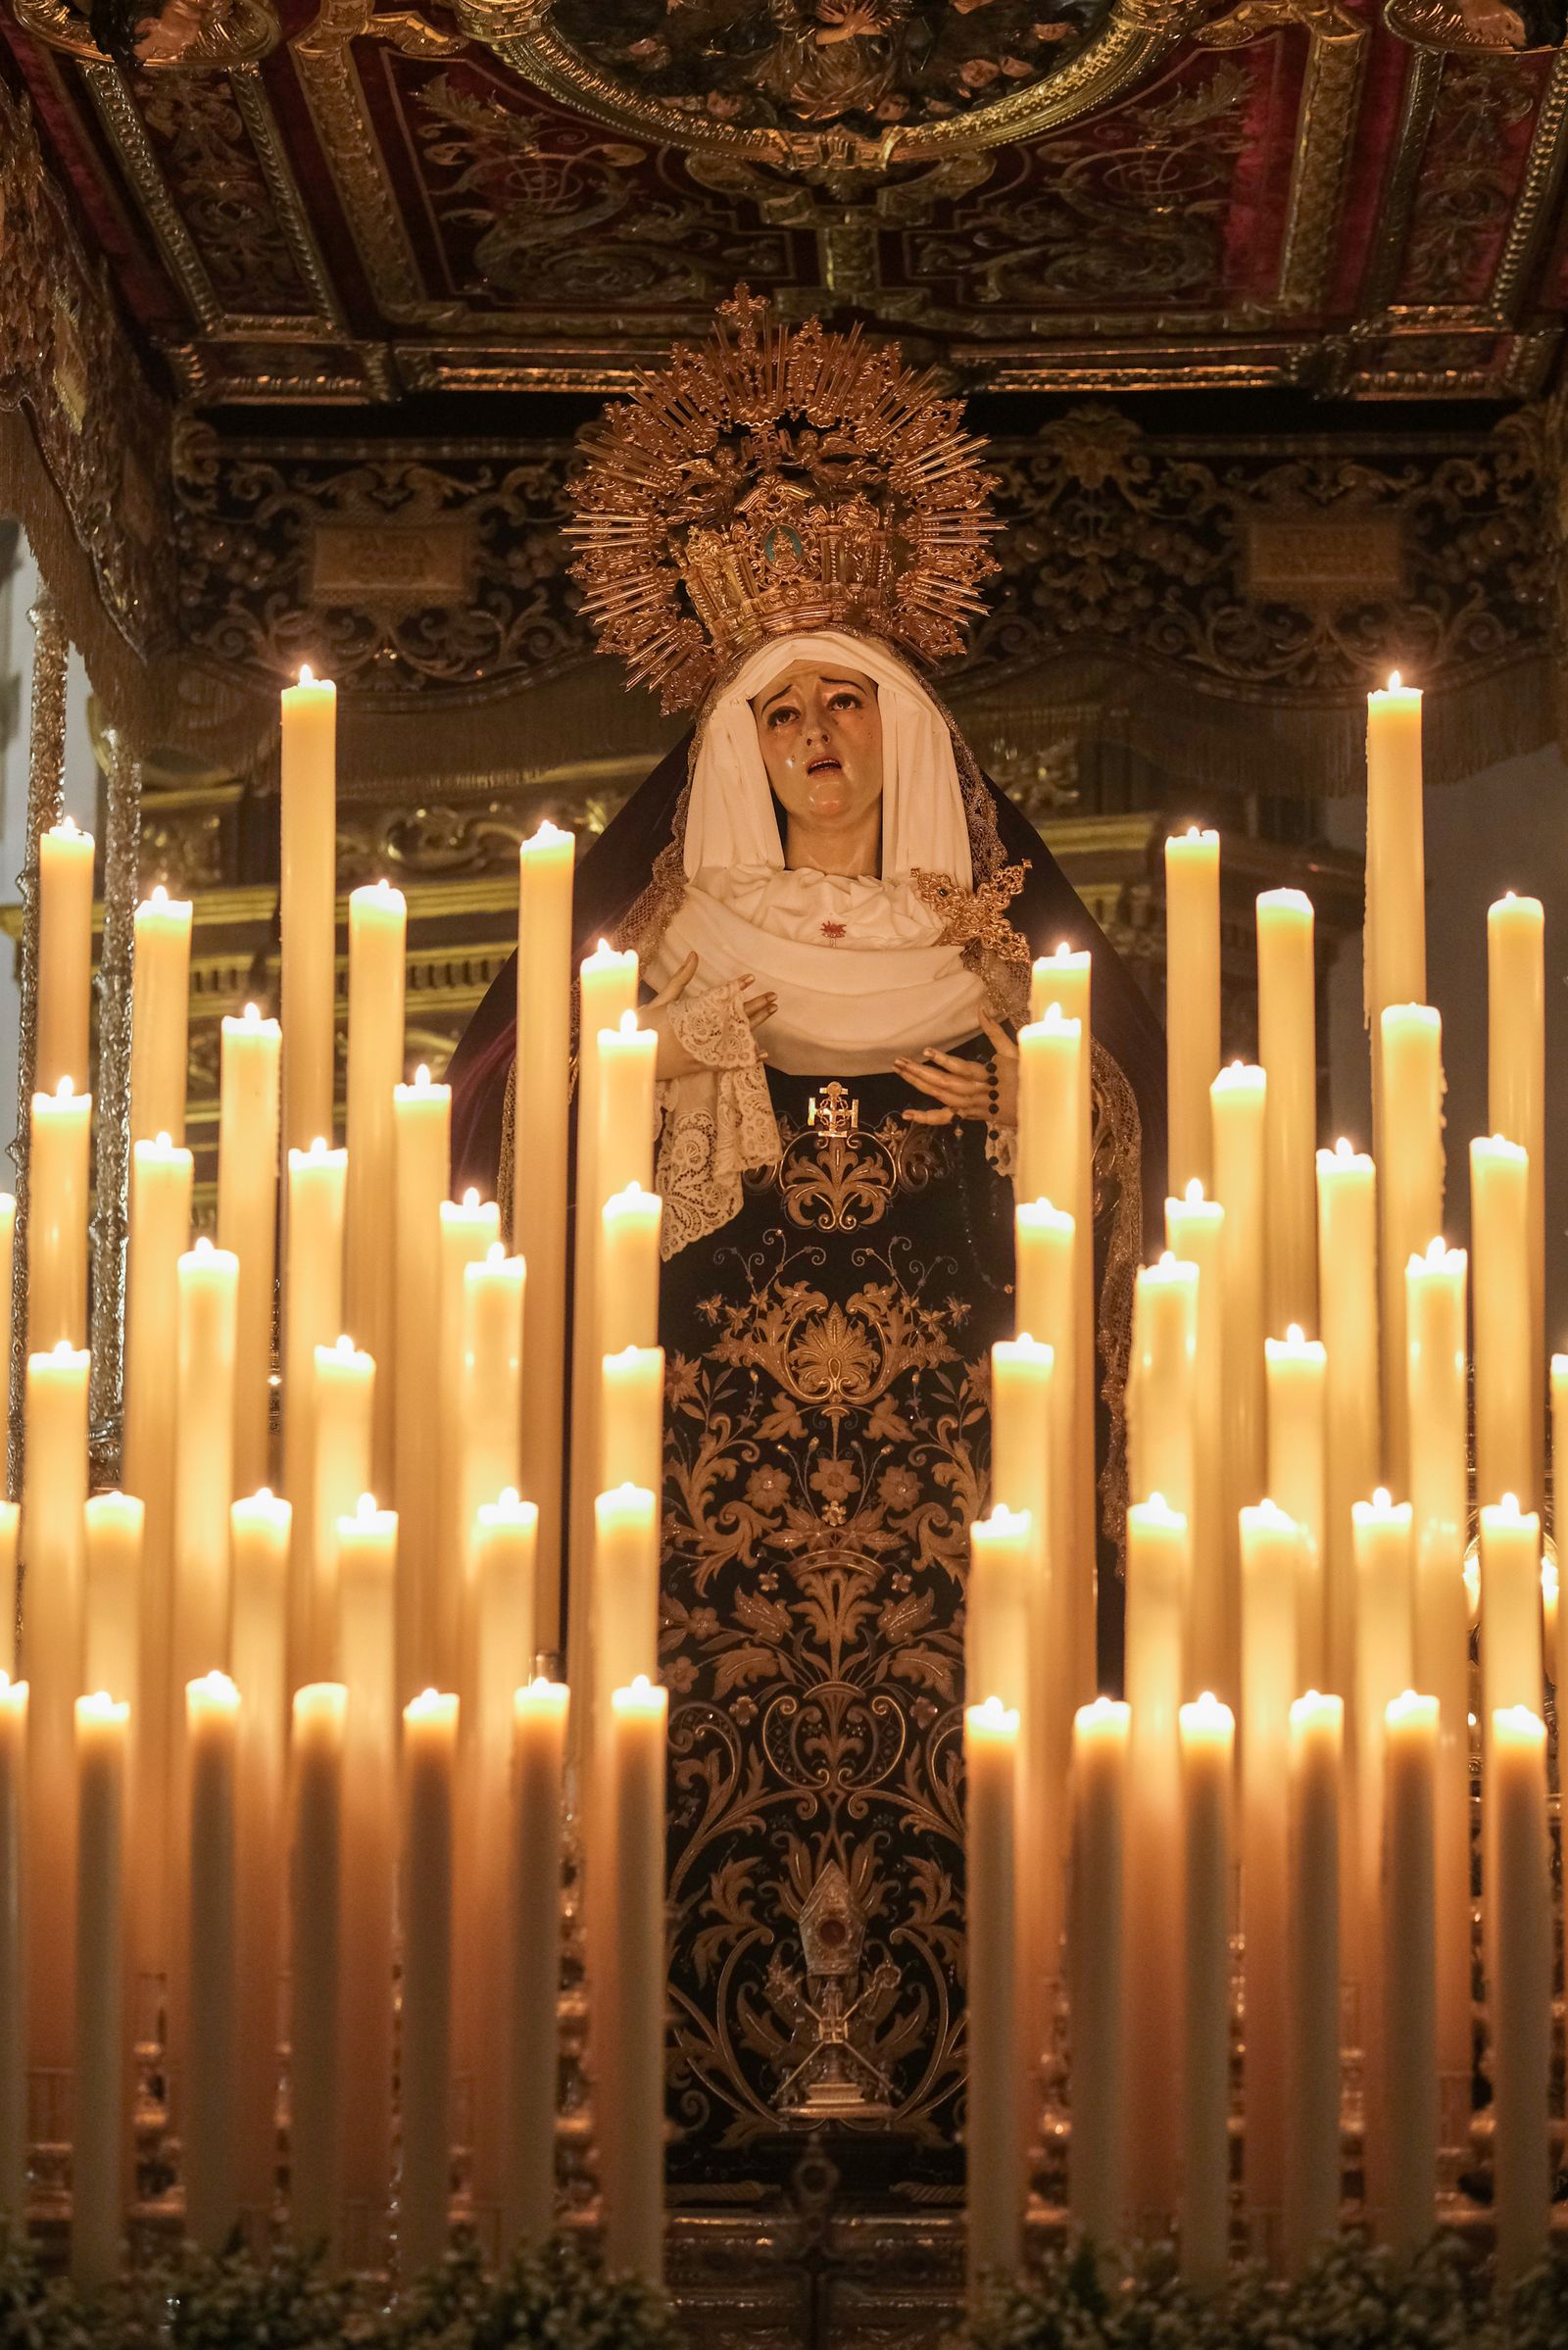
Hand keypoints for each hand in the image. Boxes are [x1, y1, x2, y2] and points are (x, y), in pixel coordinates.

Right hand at [642, 952, 776, 1080]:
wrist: (628, 1059)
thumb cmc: (641, 1026)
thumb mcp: (659, 999)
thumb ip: (679, 979)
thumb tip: (694, 955)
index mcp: (687, 1015)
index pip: (718, 999)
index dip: (735, 988)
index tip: (750, 978)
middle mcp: (697, 1034)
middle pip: (733, 1019)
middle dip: (754, 1006)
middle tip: (772, 995)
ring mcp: (700, 1053)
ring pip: (734, 1039)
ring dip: (755, 1025)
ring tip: (771, 1011)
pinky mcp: (698, 1067)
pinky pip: (727, 1063)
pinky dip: (745, 1058)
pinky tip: (762, 1053)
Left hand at [895, 1014, 1018, 1127]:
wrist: (1035, 1109)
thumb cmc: (1026, 1078)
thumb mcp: (1015, 1052)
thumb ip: (995, 1032)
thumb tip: (982, 1010)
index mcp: (988, 1075)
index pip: (963, 1069)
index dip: (944, 1061)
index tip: (926, 1051)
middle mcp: (976, 1092)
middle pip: (944, 1083)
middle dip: (919, 1072)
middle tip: (899, 1061)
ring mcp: (970, 1106)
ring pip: (940, 1097)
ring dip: (918, 1084)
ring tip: (900, 1072)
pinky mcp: (967, 1115)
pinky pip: (945, 1118)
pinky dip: (926, 1118)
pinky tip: (908, 1114)